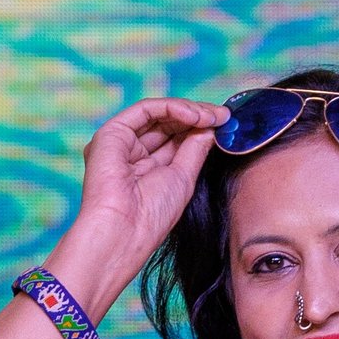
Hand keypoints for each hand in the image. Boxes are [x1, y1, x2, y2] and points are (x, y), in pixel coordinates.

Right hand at [62, 95, 226, 322]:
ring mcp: (120, 141)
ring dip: (189, 111)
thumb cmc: (152, 216)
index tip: (227, 125)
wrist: (124, 230)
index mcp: (145, 168)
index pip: (175, 139)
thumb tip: (211, 125)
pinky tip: (195, 116)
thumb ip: (195, 149)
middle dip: (198, 117)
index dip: (200, 129)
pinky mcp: (112, 132)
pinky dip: (173, 107)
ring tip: (213, 117)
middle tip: (224, 116)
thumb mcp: (184, 178)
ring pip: (158, 114)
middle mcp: (130, 152)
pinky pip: (146, 109)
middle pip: (168, 124)